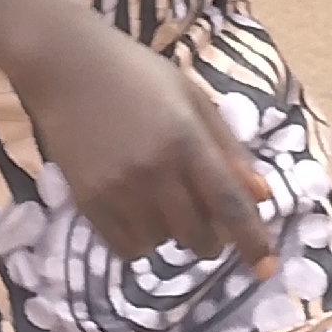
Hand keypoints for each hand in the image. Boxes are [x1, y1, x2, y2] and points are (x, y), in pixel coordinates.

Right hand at [19, 24, 279, 273]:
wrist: (65, 64)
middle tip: (201, 214)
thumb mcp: (191, 98)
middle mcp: (155, 169)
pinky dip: (139, 240)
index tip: (266, 267)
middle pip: (198, 236)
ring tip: (157, 198)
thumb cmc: (136, 73)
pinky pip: (127, 249)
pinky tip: (134, 210)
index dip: (252, 240)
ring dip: (170, 232)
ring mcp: (119, 188)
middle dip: (210, 235)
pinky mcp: (89, 201)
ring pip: (163, 245)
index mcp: (186, 139)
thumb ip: (227, 147)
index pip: (229, 204)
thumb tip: (262, 196)